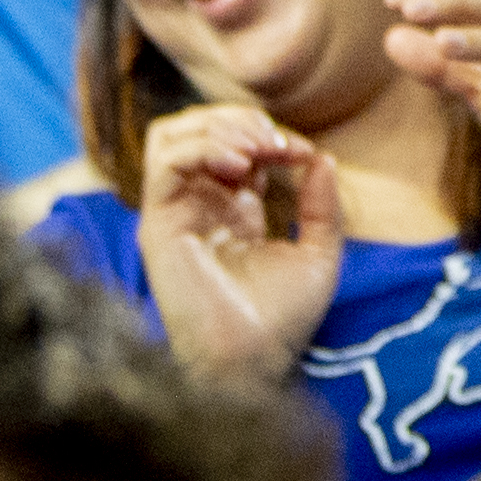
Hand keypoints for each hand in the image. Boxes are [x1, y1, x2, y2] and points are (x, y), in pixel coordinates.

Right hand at [137, 104, 347, 379]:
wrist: (255, 360)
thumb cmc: (282, 320)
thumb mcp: (319, 254)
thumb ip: (322, 205)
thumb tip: (322, 157)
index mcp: (232, 211)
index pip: (236, 145)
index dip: (270, 136)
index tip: (304, 153)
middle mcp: (197, 207)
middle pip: (196, 129)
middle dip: (239, 120)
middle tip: (276, 141)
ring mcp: (174, 215)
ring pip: (171, 137)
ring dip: (217, 127)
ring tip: (256, 147)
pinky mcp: (158, 226)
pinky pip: (165, 162)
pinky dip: (204, 148)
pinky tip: (241, 165)